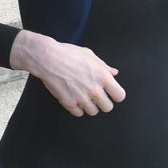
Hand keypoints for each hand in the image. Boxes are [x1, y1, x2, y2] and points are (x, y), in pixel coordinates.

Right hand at [10, 31, 124, 115]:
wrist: (47, 58)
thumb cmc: (68, 53)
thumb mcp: (89, 55)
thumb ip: (104, 66)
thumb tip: (114, 73)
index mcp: (103, 77)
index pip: (120, 96)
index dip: (115, 95)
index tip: (110, 93)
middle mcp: (95, 90)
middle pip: (108, 108)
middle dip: (102, 102)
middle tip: (95, 96)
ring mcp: (82, 98)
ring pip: (93, 112)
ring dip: (89, 106)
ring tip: (82, 96)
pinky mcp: (69, 103)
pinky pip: (79, 114)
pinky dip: (77, 108)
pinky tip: (73, 98)